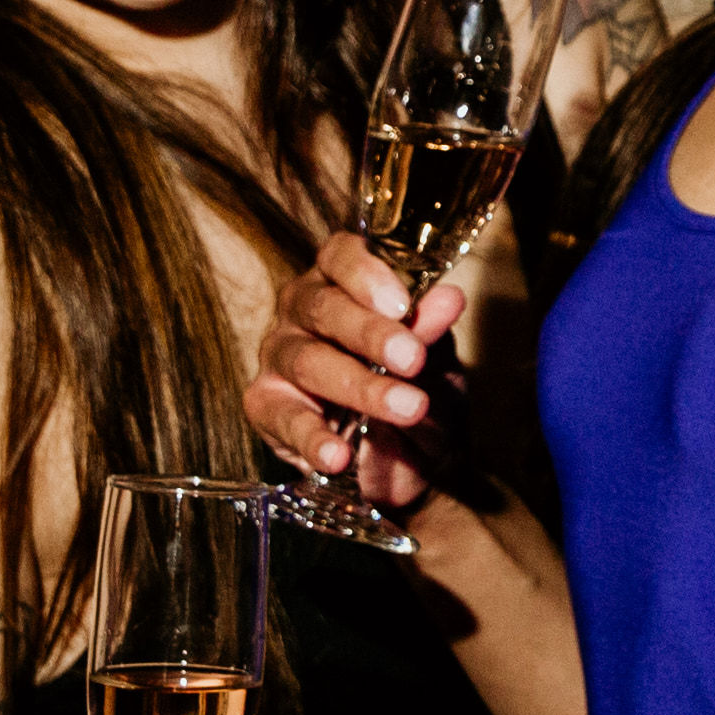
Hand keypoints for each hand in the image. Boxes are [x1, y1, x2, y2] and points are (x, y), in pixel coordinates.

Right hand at [251, 232, 471, 516]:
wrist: (412, 458)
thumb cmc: (417, 387)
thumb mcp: (436, 361)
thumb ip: (432, 331)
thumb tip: (448, 298)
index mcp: (342, 280)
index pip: (341, 256)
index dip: (367, 274)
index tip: (402, 304)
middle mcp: (302, 310)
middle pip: (323, 307)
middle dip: (371, 333)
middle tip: (413, 358)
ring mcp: (279, 356)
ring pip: (307, 361)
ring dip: (359, 386)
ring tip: (405, 409)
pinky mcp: (266, 406)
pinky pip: (284, 419)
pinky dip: (312, 439)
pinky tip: (339, 456)